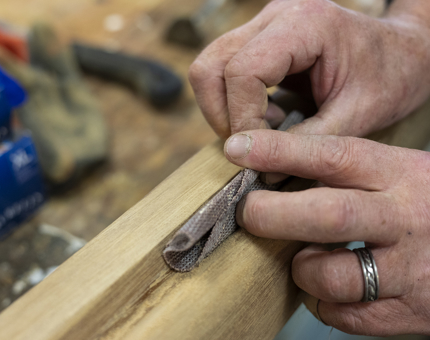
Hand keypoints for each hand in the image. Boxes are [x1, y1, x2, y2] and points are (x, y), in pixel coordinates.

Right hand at [189, 0, 429, 138]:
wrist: (403, 53)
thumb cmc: (390, 76)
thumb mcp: (356, 116)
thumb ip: (305, 144)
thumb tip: (260, 168)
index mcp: (305, 25)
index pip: (242, 71)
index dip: (242, 120)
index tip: (259, 152)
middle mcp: (276, 16)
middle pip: (210, 66)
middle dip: (222, 115)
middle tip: (250, 145)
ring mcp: (265, 25)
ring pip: (210, 68)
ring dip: (225, 110)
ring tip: (264, 130)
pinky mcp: (262, 40)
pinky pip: (225, 71)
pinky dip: (234, 103)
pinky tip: (269, 117)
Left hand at [224, 129, 429, 335]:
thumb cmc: (428, 204)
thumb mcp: (401, 174)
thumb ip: (350, 175)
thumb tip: (279, 174)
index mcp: (400, 174)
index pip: (332, 155)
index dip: (279, 151)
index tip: (238, 148)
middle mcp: (404, 219)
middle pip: (326, 214)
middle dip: (272, 213)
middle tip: (248, 212)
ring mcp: (410, 270)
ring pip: (330, 274)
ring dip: (303, 269)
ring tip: (306, 259)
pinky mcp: (410, 312)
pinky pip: (345, 316)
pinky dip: (323, 302)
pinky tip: (332, 287)